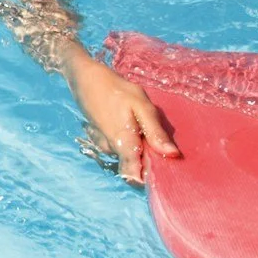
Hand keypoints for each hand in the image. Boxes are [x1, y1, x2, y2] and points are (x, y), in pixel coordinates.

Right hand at [66, 56, 178, 183]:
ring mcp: (105, 145)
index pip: (136, 177)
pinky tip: (132, 124)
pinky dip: (130, 140)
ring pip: (127, 155)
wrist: (85, 78)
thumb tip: (172, 154)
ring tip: (144, 126)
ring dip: (139, 147)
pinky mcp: (102, 139)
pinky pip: (120, 147)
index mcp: (124, 144)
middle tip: (159, 140)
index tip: (165, 173)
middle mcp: (112, 150)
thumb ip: (154, 131)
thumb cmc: (115, 90)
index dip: (150, 179)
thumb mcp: (140, 105)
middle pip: (133, 166)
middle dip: (148, 159)